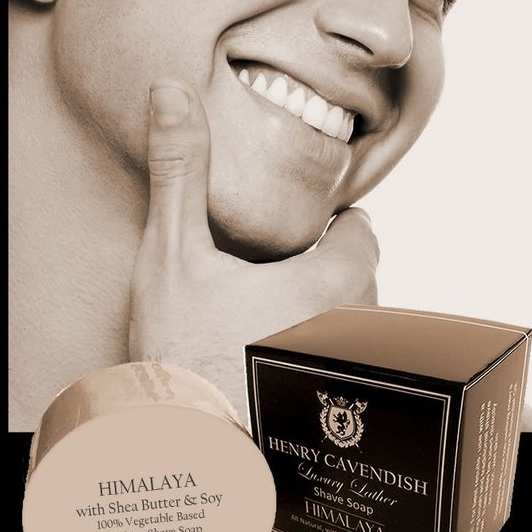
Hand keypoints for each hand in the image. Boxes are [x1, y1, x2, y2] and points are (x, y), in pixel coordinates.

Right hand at [129, 79, 378, 422]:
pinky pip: (345, 363)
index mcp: (324, 282)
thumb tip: (170, 92)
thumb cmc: (178, 347)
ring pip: (355, 323)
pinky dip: (322, 351)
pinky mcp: (331, 407)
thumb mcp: (172, 252)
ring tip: (277, 313)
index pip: (362, 236)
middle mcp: (348, 329)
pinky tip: (275, 356)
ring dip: (328, 311)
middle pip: (361, 279)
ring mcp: (344, 375)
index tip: (310, 231)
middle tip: (284, 269)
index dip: (335, 229)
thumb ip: (179, 171)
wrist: (178, 440)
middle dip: (329, 268)